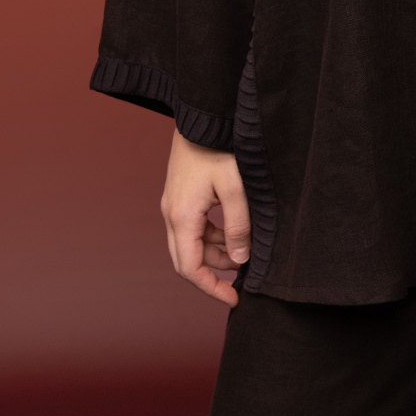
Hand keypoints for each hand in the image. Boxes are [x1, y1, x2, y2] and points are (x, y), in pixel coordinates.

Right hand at [160, 130, 251, 306]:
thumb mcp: (235, 188)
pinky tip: (233, 233)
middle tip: (239, 283)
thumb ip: (238, 227)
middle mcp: (171, 214)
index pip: (189, 268)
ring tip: (244, 254)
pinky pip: (193, 228)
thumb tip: (238, 260)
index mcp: (182, 216)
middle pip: (187, 259)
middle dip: (213, 275)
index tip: (233, 298)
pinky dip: (212, 236)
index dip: (210, 288)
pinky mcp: (180, 197)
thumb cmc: (218, 148)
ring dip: (215, 253)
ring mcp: (173, 205)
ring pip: (191, 244)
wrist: (201, 117)